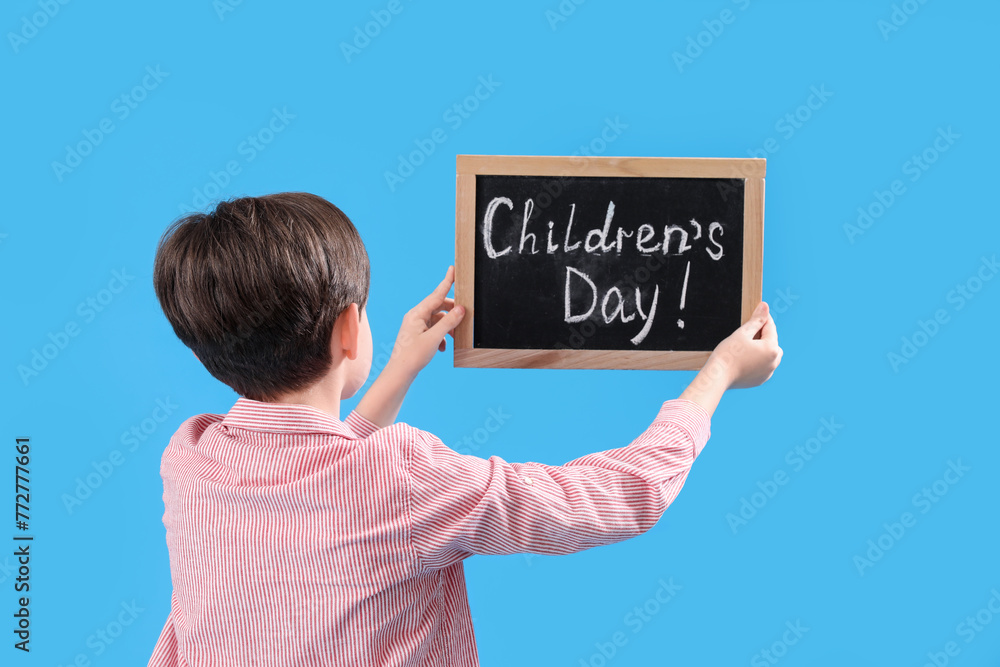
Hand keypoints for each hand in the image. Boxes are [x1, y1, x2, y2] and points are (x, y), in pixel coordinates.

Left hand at [385, 265, 465, 381]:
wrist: (400, 373)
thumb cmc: (413, 356)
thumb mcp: (434, 338)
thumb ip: (449, 322)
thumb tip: (461, 309)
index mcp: (417, 313)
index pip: (436, 294)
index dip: (446, 282)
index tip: (453, 269)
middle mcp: (416, 317)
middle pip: (439, 307)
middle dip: (452, 312)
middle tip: (465, 316)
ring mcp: (416, 326)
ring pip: (438, 319)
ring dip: (448, 327)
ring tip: (455, 337)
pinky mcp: (418, 335)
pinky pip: (434, 329)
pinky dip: (442, 336)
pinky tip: (444, 347)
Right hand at [706, 301, 782, 388]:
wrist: (717, 377)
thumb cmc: (728, 354)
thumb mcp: (742, 333)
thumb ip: (756, 320)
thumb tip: (765, 306)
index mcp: (771, 348)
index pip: (770, 327)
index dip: (763, 318)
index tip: (757, 311)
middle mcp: (774, 361)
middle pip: (772, 341)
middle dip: (763, 334)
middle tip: (749, 330)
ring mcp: (768, 373)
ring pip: (770, 355)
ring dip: (762, 348)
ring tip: (747, 345)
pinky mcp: (760, 380)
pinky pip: (764, 366)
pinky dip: (758, 360)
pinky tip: (745, 358)